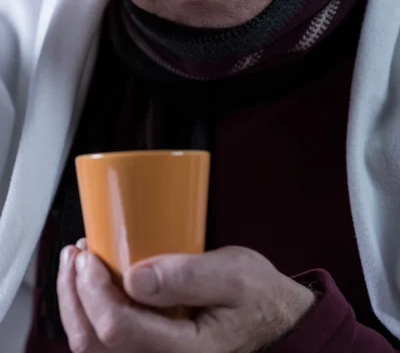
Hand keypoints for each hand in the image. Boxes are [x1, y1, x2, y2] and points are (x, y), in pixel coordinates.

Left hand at [58, 242, 315, 352]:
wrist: (274, 325)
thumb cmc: (258, 299)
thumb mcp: (235, 275)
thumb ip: (187, 276)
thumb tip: (135, 277)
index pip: (118, 329)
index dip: (93, 291)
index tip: (88, 255)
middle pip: (94, 345)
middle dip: (74, 296)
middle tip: (75, 255)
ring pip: (94, 350)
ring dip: (76, 305)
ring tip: (75, 266)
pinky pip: (107, 346)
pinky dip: (89, 315)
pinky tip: (92, 287)